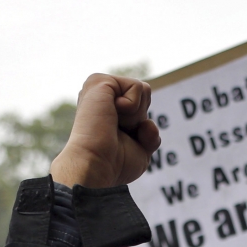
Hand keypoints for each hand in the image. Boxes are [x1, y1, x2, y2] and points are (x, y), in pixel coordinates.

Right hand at [50, 74, 160, 188]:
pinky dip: (132, 108)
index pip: (144, 105)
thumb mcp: (141, 150)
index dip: (141, 126)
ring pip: (144, 89)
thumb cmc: (114, 164)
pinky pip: (137, 86)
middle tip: (118, 133)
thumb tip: (147, 122)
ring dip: (136, 115)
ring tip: (113, 125)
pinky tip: (111, 117)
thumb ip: (149, 134)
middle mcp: (102, 96)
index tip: (120, 141)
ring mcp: (99, 87)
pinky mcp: (99, 81)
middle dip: (140, 120)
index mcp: (108, 109)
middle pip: (146, 95)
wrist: (96, 165)